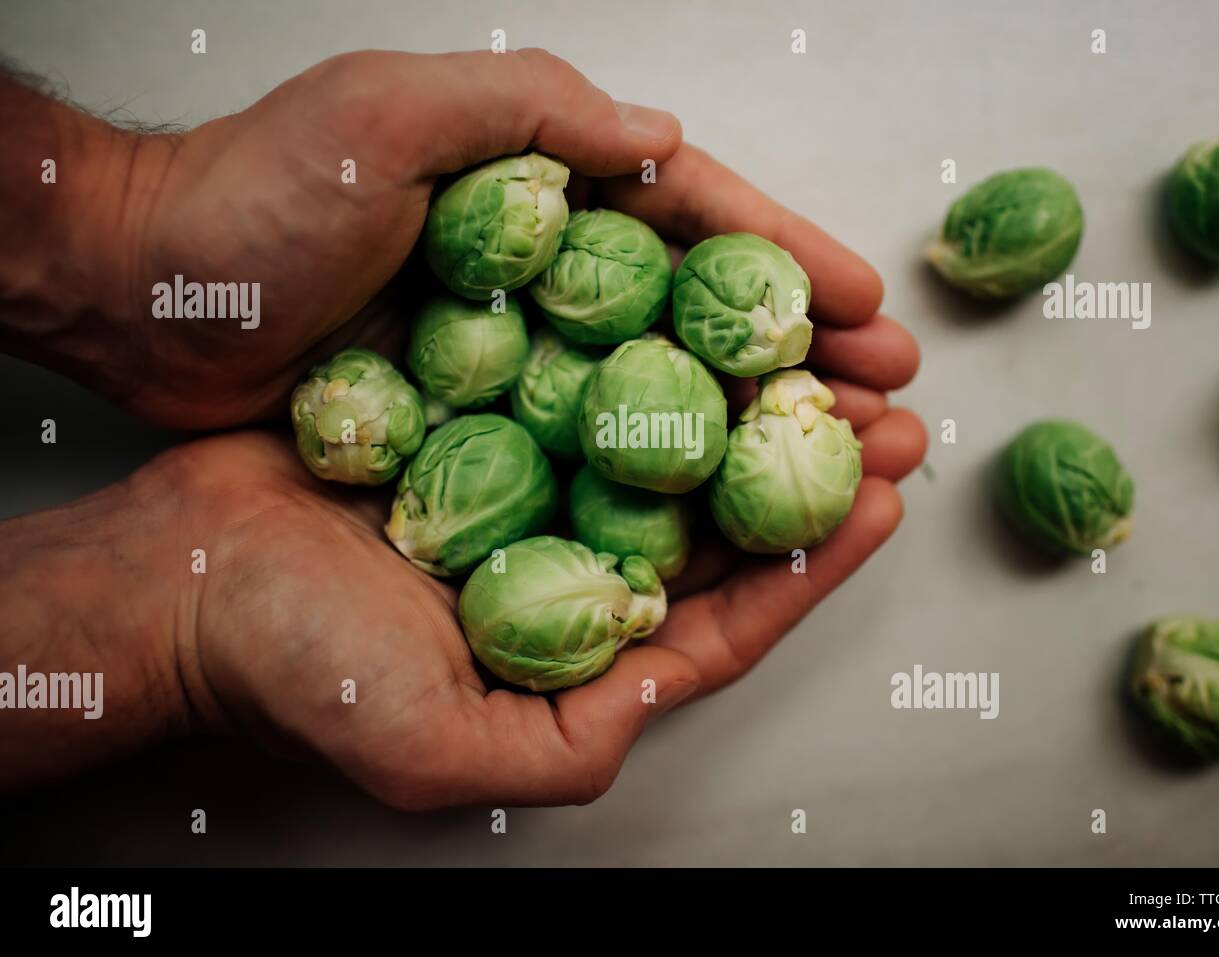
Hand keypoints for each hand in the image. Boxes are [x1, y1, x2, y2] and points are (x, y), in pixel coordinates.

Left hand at [5, 48, 915, 432]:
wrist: (145, 299)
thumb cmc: (257, 197)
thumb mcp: (388, 116)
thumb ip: (528, 113)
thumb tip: (662, 137)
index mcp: (547, 190)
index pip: (697, 222)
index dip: (788, 263)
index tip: (867, 309)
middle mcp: (551, 275)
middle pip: (702, 316)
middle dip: (802, 356)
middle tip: (890, 398)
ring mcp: (521, 355)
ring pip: (663, 393)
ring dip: (753, 429)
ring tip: (838, 461)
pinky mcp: (483, 424)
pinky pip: (593, 453)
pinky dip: (659, 480)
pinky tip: (716, 511)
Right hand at [138, 403, 921, 808]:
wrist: (181, 578)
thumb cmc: (301, 673)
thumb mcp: (442, 748)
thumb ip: (569, 740)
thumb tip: (671, 684)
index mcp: (575, 655)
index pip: (720, 618)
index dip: (806, 568)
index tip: (881, 507)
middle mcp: (566, 572)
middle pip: (712, 524)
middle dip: (806, 474)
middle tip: (890, 418)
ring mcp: (531, 492)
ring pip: (666, 448)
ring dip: (749, 407)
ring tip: (831, 364)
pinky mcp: (487, 425)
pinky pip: (586, 390)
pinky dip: (648, 364)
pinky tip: (701, 323)